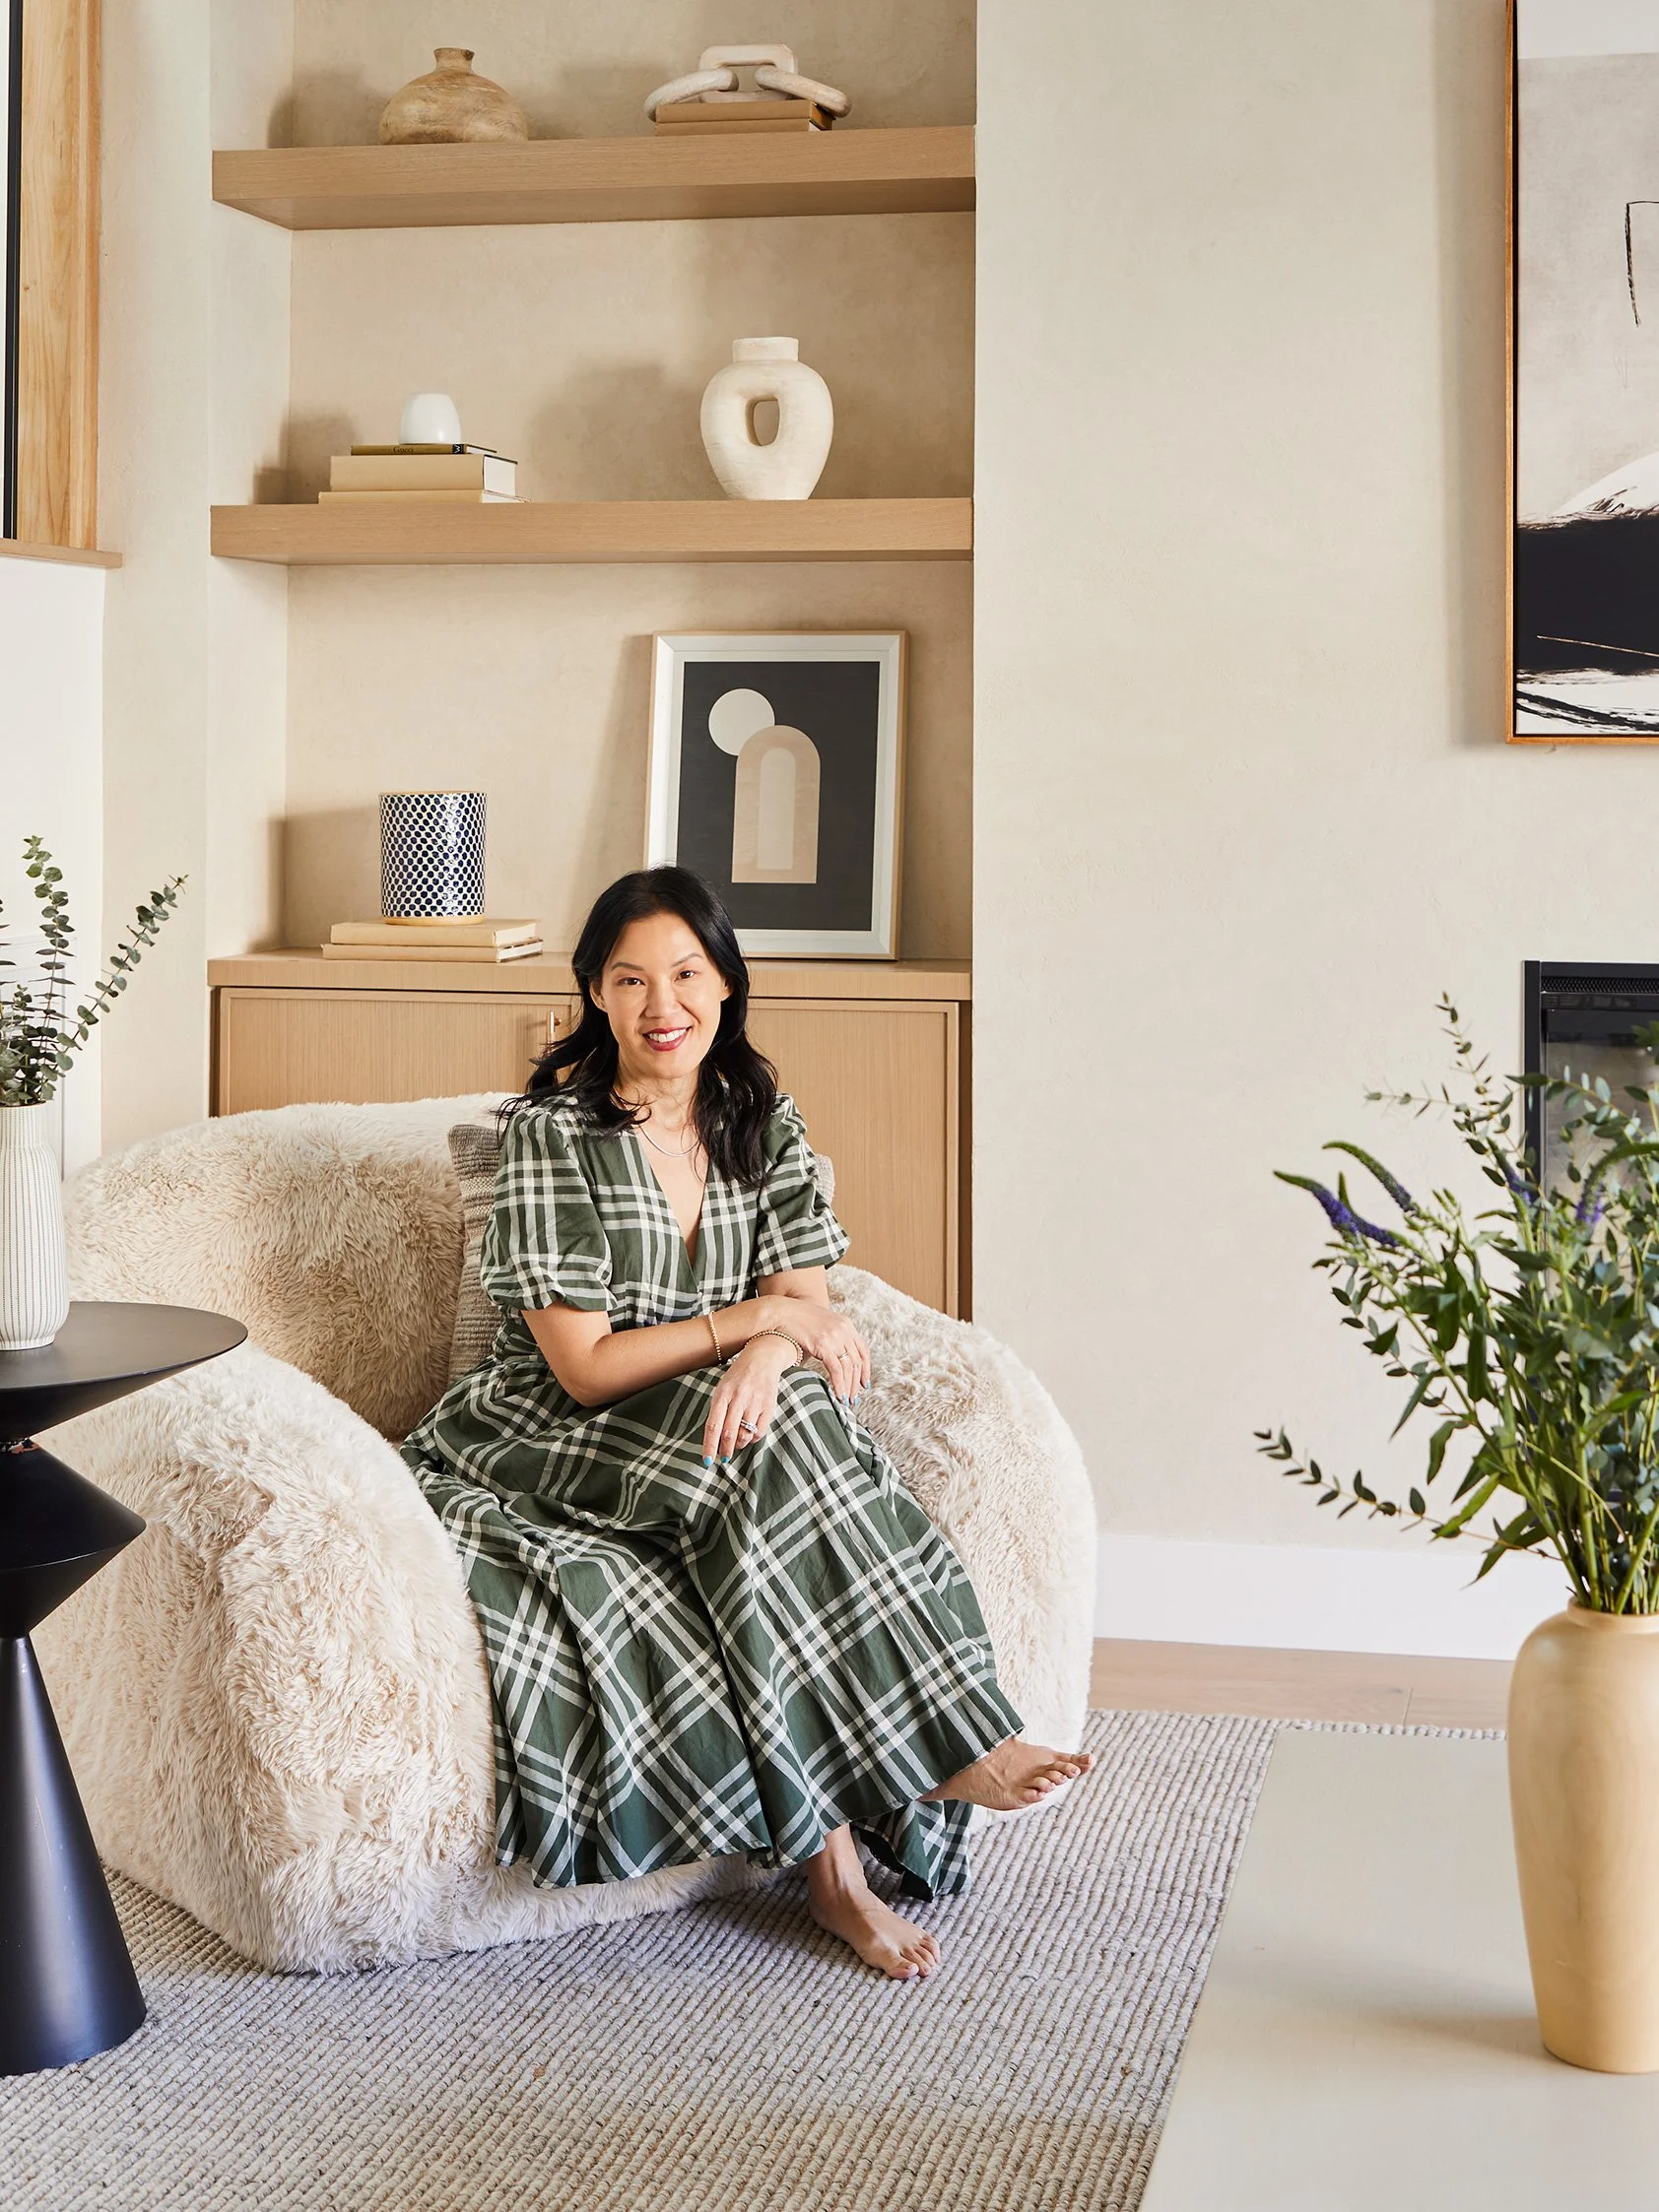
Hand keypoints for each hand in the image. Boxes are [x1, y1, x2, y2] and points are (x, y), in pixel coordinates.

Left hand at [702, 1334, 793, 1460]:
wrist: (763, 1358)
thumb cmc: (738, 1376)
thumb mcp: (723, 1387)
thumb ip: (718, 1409)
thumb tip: (715, 1438)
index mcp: (722, 1393)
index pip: (713, 1425)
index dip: (709, 1445)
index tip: (706, 1460)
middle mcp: (738, 1397)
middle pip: (729, 1433)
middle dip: (725, 1450)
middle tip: (724, 1458)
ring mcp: (755, 1401)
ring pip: (745, 1434)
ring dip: (739, 1445)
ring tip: (737, 1444)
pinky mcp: (769, 1405)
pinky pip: (759, 1431)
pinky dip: (753, 1438)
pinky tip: (750, 1435)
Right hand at [765, 1300, 869, 1406]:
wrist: (782, 1311)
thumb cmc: (797, 1322)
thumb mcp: (821, 1326)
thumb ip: (831, 1340)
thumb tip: (833, 1360)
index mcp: (846, 1325)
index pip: (863, 1350)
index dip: (866, 1369)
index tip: (864, 1384)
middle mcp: (844, 1330)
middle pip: (857, 1361)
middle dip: (857, 1383)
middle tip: (855, 1399)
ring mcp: (834, 1336)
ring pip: (849, 1367)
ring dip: (849, 1387)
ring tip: (847, 1400)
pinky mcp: (823, 1344)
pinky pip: (836, 1369)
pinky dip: (840, 1384)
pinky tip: (839, 1395)